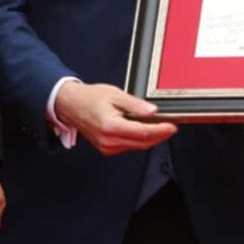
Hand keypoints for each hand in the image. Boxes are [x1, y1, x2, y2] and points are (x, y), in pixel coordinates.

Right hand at [54, 80, 176, 155]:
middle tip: (170, 127)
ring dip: (150, 139)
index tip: (171, 126)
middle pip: (142, 143)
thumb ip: (135, 105)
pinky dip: (138, 140)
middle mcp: (108, 140)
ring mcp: (107, 147)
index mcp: (110, 126)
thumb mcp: (115, 94)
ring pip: (136, 147)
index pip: (142, 133)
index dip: (160, 130)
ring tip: (159, 127)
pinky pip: (128, 147)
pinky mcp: (107, 149)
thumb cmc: (90, 98)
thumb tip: (152, 112)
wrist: (71, 105)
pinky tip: (143, 131)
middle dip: (159, 136)